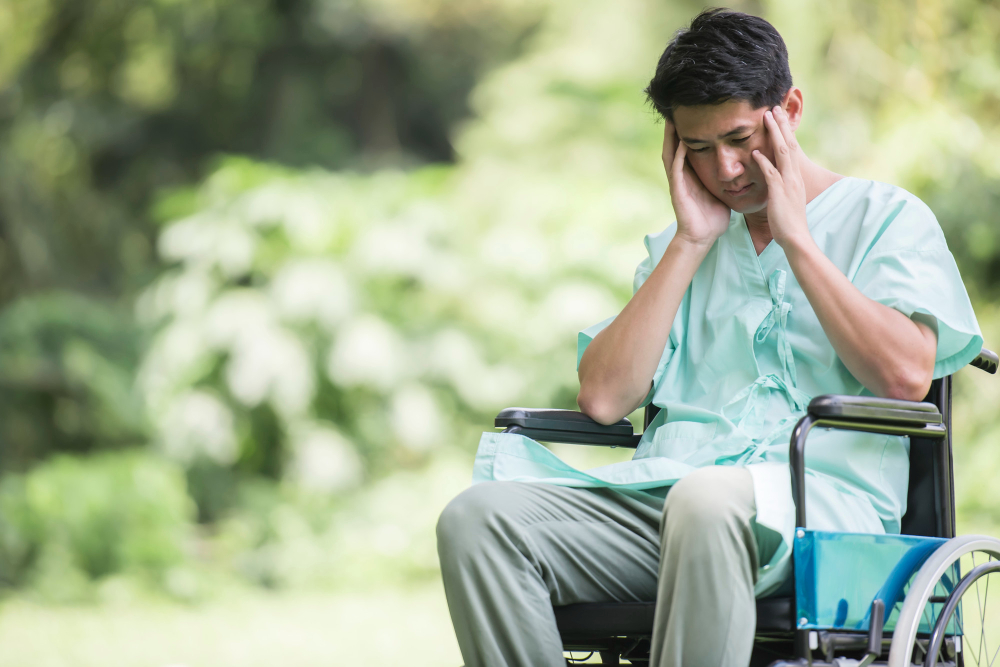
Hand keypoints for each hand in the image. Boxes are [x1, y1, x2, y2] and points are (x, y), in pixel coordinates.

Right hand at [661, 121, 730, 246]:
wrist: (702, 237)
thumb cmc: (712, 217)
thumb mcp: (720, 191)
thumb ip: (724, 178)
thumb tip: (741, 167)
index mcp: (691, 176)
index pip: (687, 149)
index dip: (688, 132)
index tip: (694, 115)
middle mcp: (682, 176)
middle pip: (675, 147)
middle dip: (674, 130)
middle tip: (677, 111)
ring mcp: (678, 183)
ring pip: (671, 155)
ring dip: (671, 139)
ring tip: (673, 121)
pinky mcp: (678, 192)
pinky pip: (677, 170)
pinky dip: (679, 156)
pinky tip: (682, 143)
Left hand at [751, 106, 811, 249]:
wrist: (796, 238)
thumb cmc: (789, 222)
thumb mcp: (787, 199)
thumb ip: (782, 186)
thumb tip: (776, 177)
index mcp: (795, 177)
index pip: (792, 148)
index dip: (785, 132)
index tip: (778, 118)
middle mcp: (794, 176)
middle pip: (789, 144)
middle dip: (781, 126)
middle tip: (774, 108)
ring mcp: (788, 183)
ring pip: (782, 153)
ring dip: (775, 135)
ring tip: (766, 118)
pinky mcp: (779, 193)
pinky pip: (771, 174)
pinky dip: (763, 162)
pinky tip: (755, 153)